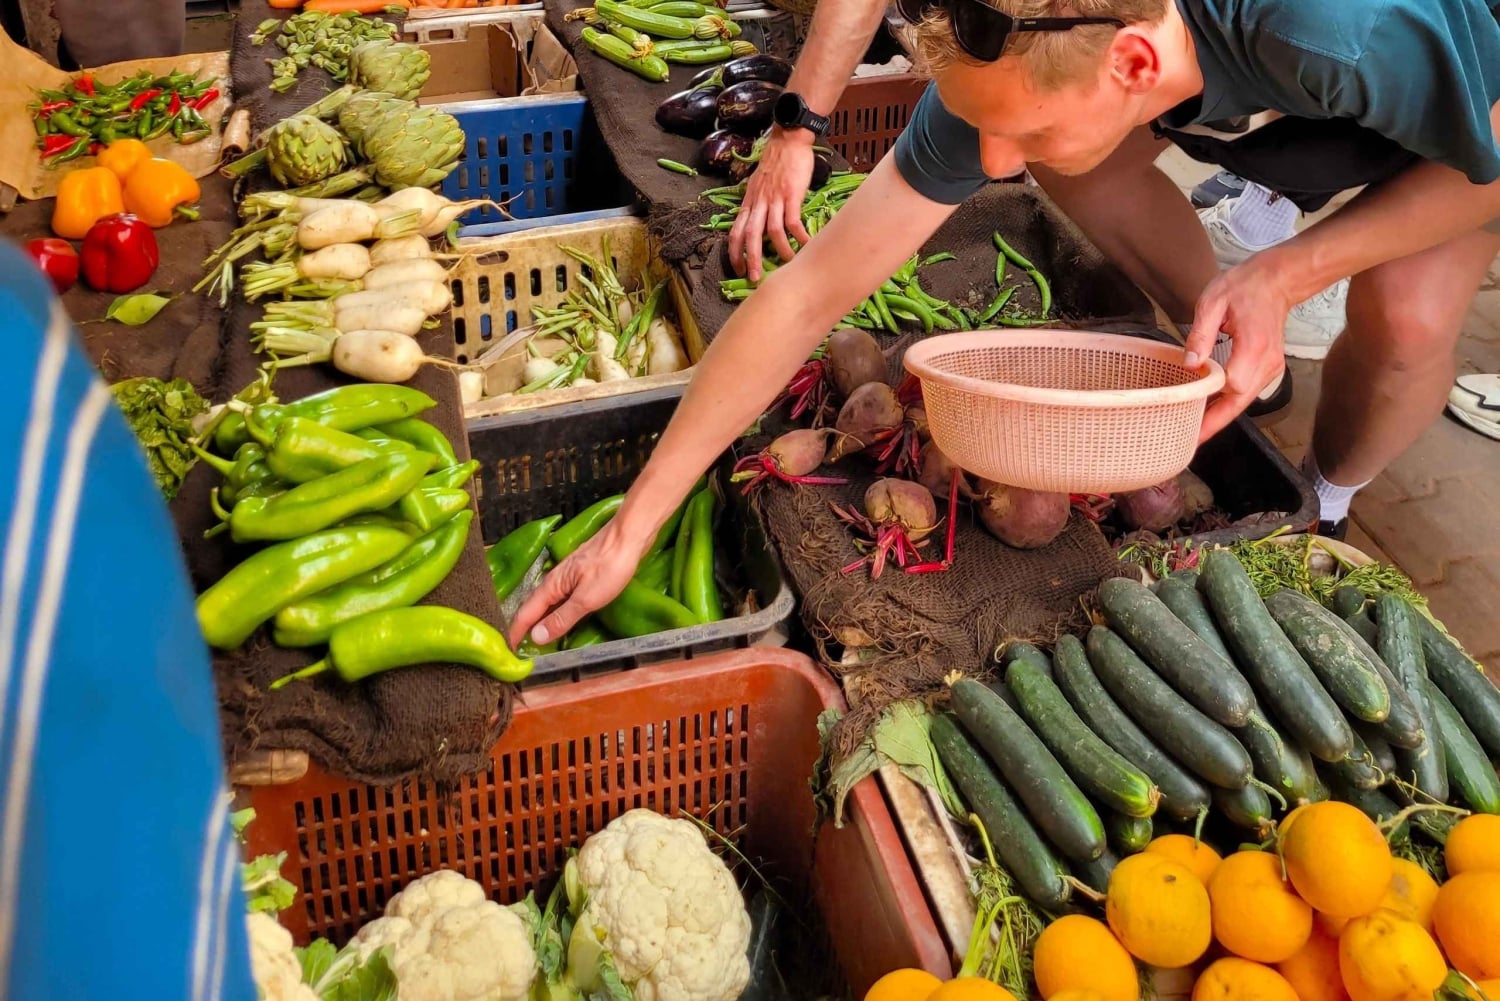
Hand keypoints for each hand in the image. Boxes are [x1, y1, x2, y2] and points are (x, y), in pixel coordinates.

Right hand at [507, 520, 645, 648]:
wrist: (629, 537)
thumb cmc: (610, 566)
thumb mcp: (586, 599)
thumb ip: (561, 618)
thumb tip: (536, 637)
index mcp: (551, 586)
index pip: (526, 614)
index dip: (515, 633)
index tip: (507, 651)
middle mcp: (555, 581)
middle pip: (533, 608)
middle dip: (524, 628)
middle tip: (518, 649)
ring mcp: (568, 577)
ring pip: (547, 603)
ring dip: (539, 620)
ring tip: (536, 639)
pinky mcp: (581, 576)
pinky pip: (561, 598)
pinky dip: (555, 612)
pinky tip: (560, 618)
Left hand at [727, 128, 815, 281]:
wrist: (788, 139)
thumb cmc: (776, 160)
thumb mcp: (758, 183)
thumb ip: (757, 202)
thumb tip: (756, 217)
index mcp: (749, 202)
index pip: (735, 230)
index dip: (734, 251)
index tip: (738, 268)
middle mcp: (758, 202)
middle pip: (750, 236)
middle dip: (752, 259)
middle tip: (755, 278)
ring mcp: (774, 199)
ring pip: (771, 232)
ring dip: (779, 251)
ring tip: (788, 264)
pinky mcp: (791, 195)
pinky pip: (793, 222)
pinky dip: (799, 236)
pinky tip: (806, 245)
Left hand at [1184, 254, 1293, 442]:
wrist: (1278, 280)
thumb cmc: (1245, 287)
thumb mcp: (1214, 302)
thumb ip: (1200, 334)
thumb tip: (1191, 364)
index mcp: (1253, 346)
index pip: (1233, 386)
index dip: (1212, 405)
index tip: (1191, 419)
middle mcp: (1266, 362)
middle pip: (1240, 402)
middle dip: (1215, 423)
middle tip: (1190, 440)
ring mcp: (1271, 367)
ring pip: (1244, 400)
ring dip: (1221, 415)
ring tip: (1195, 428)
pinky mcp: (1269, 368)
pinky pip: (1247, 392)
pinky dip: (1229, 403)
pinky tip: (1210, 409)